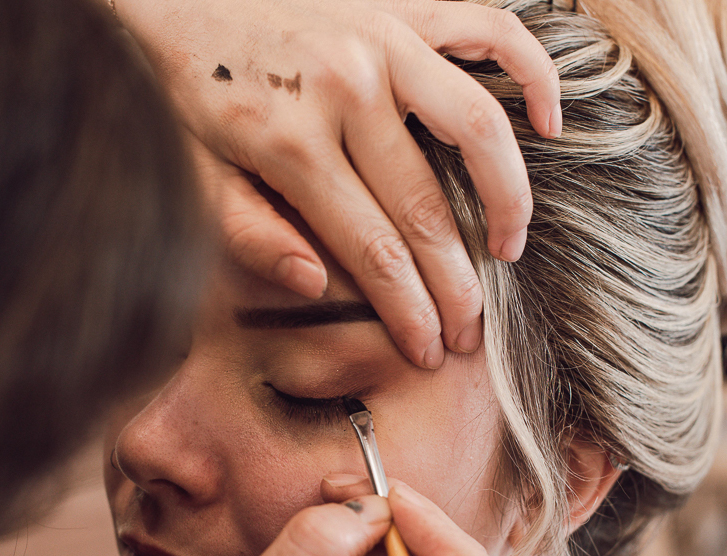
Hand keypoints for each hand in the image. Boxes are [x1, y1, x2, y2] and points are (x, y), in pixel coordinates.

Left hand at [111, 0, 559, 368]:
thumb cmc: (177, 90)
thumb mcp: (190, 173)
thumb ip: (249, 233)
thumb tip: (316, 288)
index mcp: (291, 142)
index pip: (373, 249)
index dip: (409, 310)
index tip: (430, 350)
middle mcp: (348, 88)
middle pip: (426, 207)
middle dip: (457, 283)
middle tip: (472, 331)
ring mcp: (382, 38)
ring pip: (479, 125)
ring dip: (508, 195)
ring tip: (512, 246)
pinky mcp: (400, 3)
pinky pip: (489, 28)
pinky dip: (532, 71)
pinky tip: (549, 121)